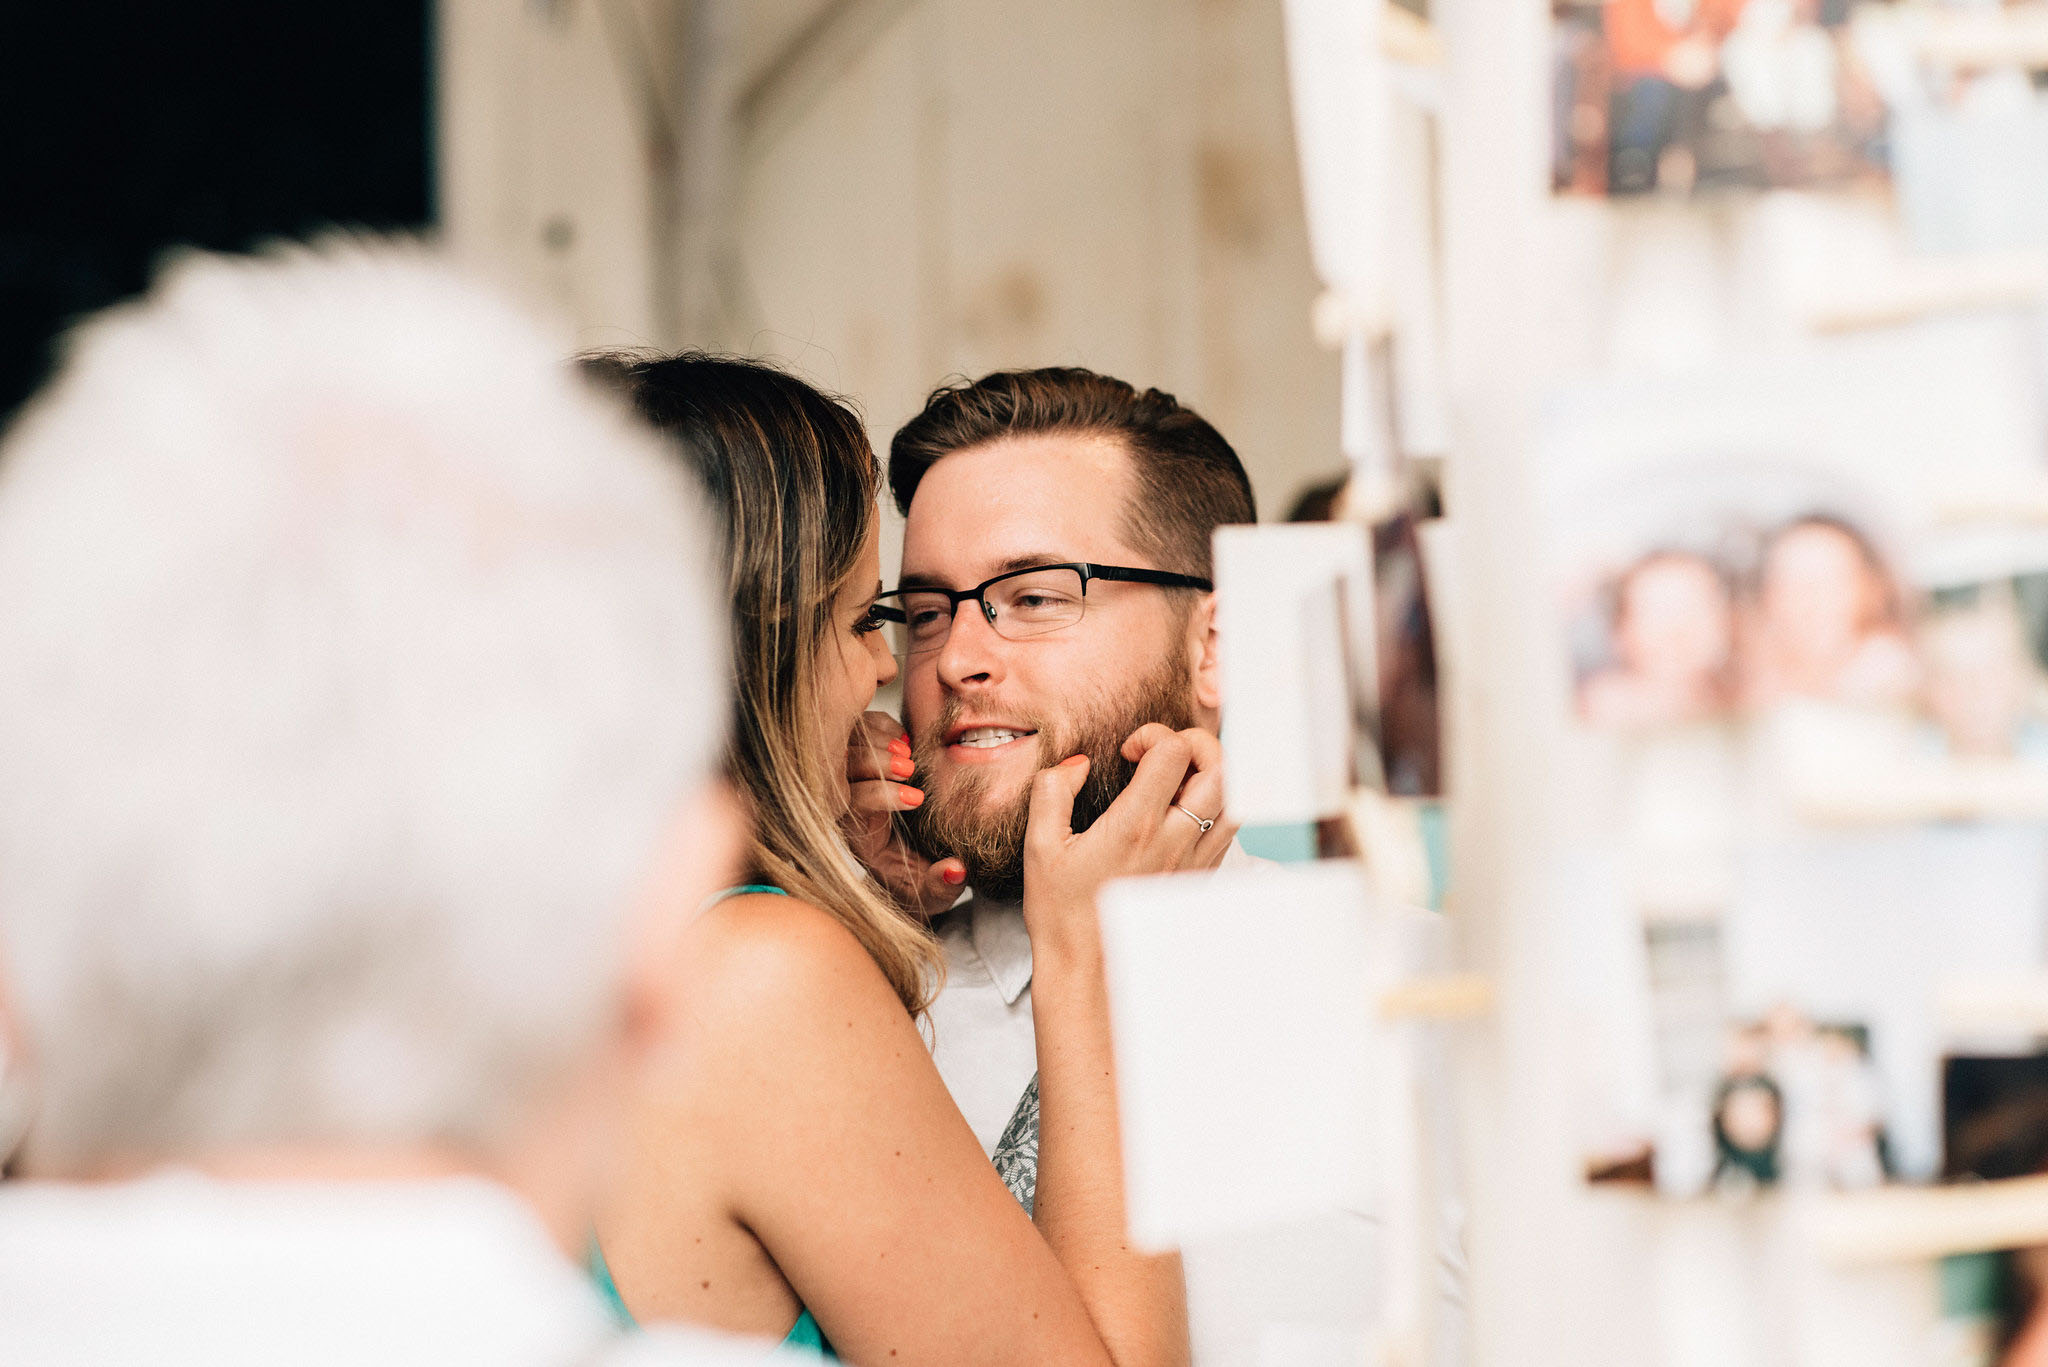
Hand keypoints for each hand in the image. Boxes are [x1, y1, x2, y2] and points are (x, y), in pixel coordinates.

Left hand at [843, 710, 966, 916]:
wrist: (906, 872)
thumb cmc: (915, 885)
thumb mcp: (932, 894)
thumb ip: (942, 885)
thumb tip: (956, 869)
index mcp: (855, 835)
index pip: (850, 806)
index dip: (879, 796)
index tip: (916, 800)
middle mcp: (845, 803)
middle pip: (840, 770)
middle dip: (876, 763)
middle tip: (910, 768)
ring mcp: (850, 777)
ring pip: (845, 744)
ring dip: (877, 741)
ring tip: (908, 751)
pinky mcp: (863, 758)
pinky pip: (858, 729)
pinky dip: (880, 726)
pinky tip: (904, 738)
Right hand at [1022, 724, 1236, 953]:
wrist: (1090, 969)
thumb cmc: (1061, 912)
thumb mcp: (1039, 846)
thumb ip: (1053, 791)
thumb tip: (1078, 763)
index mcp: (1136, 826)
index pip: (1173, 753)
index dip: (1152, 736)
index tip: (1128, 754)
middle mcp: (1175, 840)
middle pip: (1220, 767)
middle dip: (1193, 743)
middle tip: (1162, 755)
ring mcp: (1195, 859)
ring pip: (1234, 798)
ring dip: (1211, 774)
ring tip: (1177, 780)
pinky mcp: (1201, 876)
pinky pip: (1228, 828)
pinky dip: (1214, 805)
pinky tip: (1179, 811)